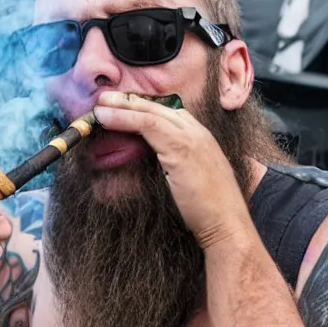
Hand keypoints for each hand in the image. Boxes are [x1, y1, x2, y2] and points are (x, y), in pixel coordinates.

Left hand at [91, 92, 252, 250]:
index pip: (172, 115)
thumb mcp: (194, 182)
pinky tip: (106, 118)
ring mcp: (192, 139)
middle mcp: (199, 134)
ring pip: (150, 113)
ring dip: (122, 107)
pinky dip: (123, 118)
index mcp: (205, 140)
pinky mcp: (180, 148)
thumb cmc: (211, 214)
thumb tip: (153, 163)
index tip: (126, 109)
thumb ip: (177, 167)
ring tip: (99, 106)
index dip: (147, 109)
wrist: (227, 227)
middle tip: (106, 100)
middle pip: (160, 108)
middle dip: (131, 101)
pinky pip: (146, 124)